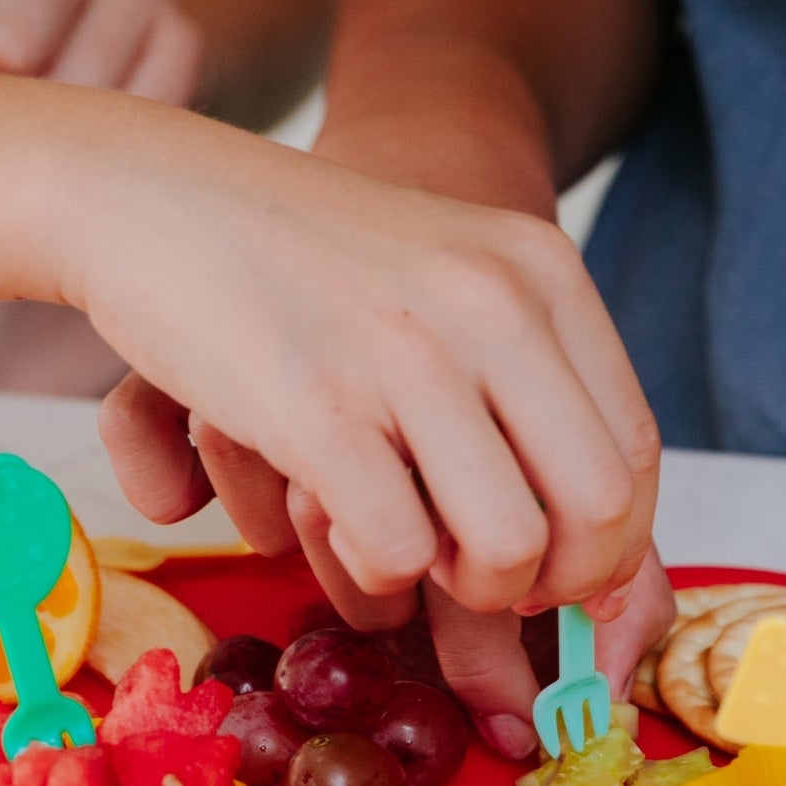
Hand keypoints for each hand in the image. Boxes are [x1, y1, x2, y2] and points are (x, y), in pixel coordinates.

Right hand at [90, 149, 661, 753]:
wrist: (150, 192)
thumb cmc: (301, 261)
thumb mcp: (448, 279)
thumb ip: (525, 376)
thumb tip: (596, 544)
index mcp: (540, 273)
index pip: (636, 451)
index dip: (607, 543)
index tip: (554, 570)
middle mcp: (494, 307)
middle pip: (597, 515)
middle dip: (551, 587)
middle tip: (486, 585)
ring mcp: (408, 356)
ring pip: (510, 550)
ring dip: (464, 592)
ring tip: (410, 554)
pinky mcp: (319, 409)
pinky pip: (399, 553)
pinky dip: (377, 575)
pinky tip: (341, 531)